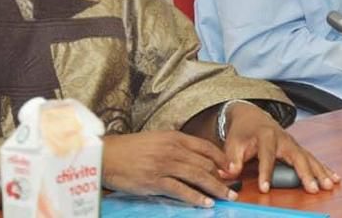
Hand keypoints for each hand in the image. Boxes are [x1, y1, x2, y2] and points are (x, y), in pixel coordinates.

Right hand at [102, 130, 234, 207]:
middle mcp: (173, 149)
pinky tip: (206, 204)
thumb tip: (193, 156)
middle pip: (205, 164)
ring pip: (198, 177)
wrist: (107, 156)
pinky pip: (181, 190)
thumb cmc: (131, 149)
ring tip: (228, 198)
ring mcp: (165, 165)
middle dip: (222, 178)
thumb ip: (175, 145)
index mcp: (174, 137)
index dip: (222, 159)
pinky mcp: (155, 181)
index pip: (206, 147)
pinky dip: (196, 198)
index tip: (231, 170)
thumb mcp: (156, 139)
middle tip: (234, 188)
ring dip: (216, 189)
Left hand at [222, 102, 339, 194]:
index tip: (265, 188)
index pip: (266, 155)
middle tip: (314, 188)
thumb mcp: (233, 143)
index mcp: (266, 136)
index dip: (265, 172)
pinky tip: (335, 178)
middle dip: (306, 173)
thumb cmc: (242, 132)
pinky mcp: (298, 148)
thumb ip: (232, 158)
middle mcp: (284, 138)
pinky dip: (324, 168)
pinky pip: (313, 158)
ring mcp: (293, 143)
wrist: (252, 117)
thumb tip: (229, 172)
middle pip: (297, 156)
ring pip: (309, 157)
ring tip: (329, 185)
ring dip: (320, 171)